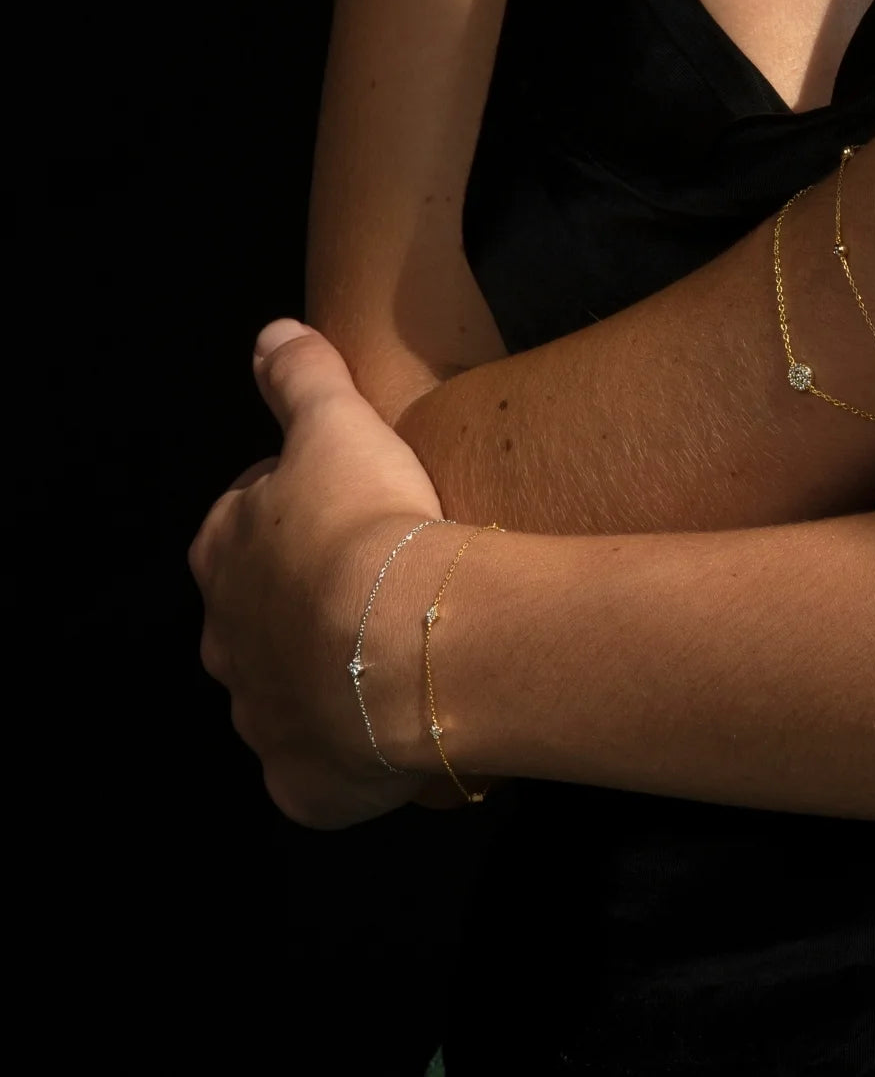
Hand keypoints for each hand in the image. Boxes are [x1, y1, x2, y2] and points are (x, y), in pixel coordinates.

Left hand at [190, 319, 445, 827]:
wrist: (405, 640)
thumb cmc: (367, 523)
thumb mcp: (337, 424)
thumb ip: (301, 376)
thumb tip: (272, 334)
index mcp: (225, 552)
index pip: (246, 522)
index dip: (298, 511)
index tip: (350, 509)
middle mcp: (228, 639)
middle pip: (260, 612)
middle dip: (303, 600)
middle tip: (375, 587)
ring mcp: (261, 716)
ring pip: (286, 692)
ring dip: (325, 676)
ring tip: (390, 659)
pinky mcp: (301, 782)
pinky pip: (316, 771)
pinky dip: (343, 758)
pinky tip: (387, 737)